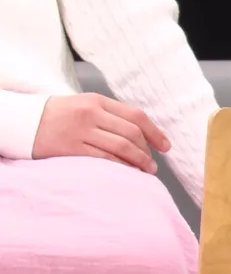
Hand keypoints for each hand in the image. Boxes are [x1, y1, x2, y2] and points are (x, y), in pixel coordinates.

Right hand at [32, 94, 169, 172]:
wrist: (21, 121)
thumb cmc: (56, 115)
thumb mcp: (83, 105)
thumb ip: (109, 114)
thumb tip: (138, 132)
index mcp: (97, 100)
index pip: (135, 116)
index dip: (154, 132)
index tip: (165, 146)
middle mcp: (91, 113)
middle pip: (131, 132)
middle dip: (147, 150)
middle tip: (154, 163)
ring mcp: (81, 131)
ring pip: (120, 146)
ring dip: (138, 161)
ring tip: (146, 171)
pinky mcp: (70, 148)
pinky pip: (103, 159)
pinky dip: (119, 167)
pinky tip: (126, 173)